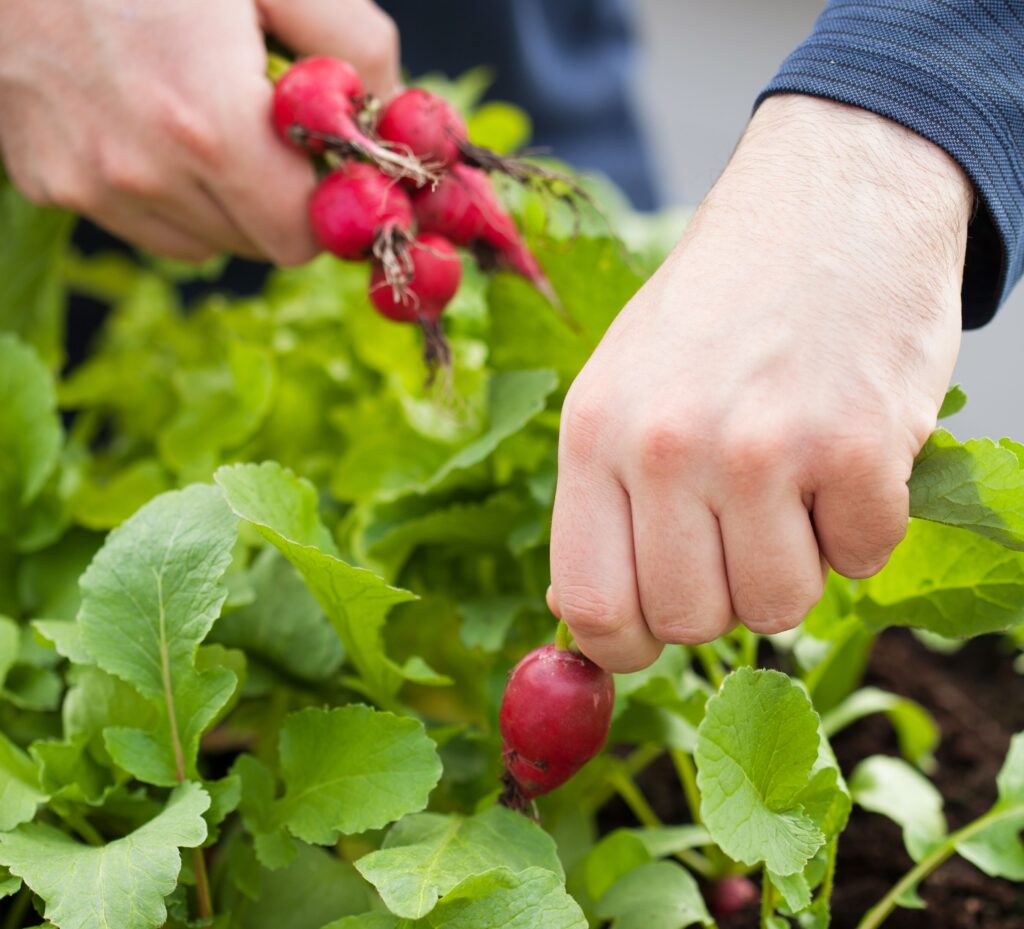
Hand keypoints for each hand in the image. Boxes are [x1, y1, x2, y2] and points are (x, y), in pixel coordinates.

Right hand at [0, 0, 399, 263]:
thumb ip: (353, 41)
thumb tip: (393, 110)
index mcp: (207, 124)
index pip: (302, 236)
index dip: (326, 202)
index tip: (327, 161)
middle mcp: (142, 172)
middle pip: (258, 246)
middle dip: (282, 201)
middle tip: (271, 132)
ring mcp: (86, 183)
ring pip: (203, 241)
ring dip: (225, 199)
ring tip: (202, 115)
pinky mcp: (47, 180)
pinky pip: (143, 222)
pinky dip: (165, 191)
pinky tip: (149, 122)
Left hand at [549, 95, 972, 671]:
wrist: (829, 200)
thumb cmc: (719, 308)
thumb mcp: (623, 387)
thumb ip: (604, 501)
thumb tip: (589, 619)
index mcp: (594, 432)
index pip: (589, 603)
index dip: (621, 647)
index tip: (649, 639)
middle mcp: (667, 445)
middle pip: (688, 620)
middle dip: (720, 597)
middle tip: (740, 534)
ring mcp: (764, 448)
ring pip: (777, 608)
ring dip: (794, 565)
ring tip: (793, 487)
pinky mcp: (859, 447)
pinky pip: (863, 559)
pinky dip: (862, 527)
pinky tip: (846, 457)